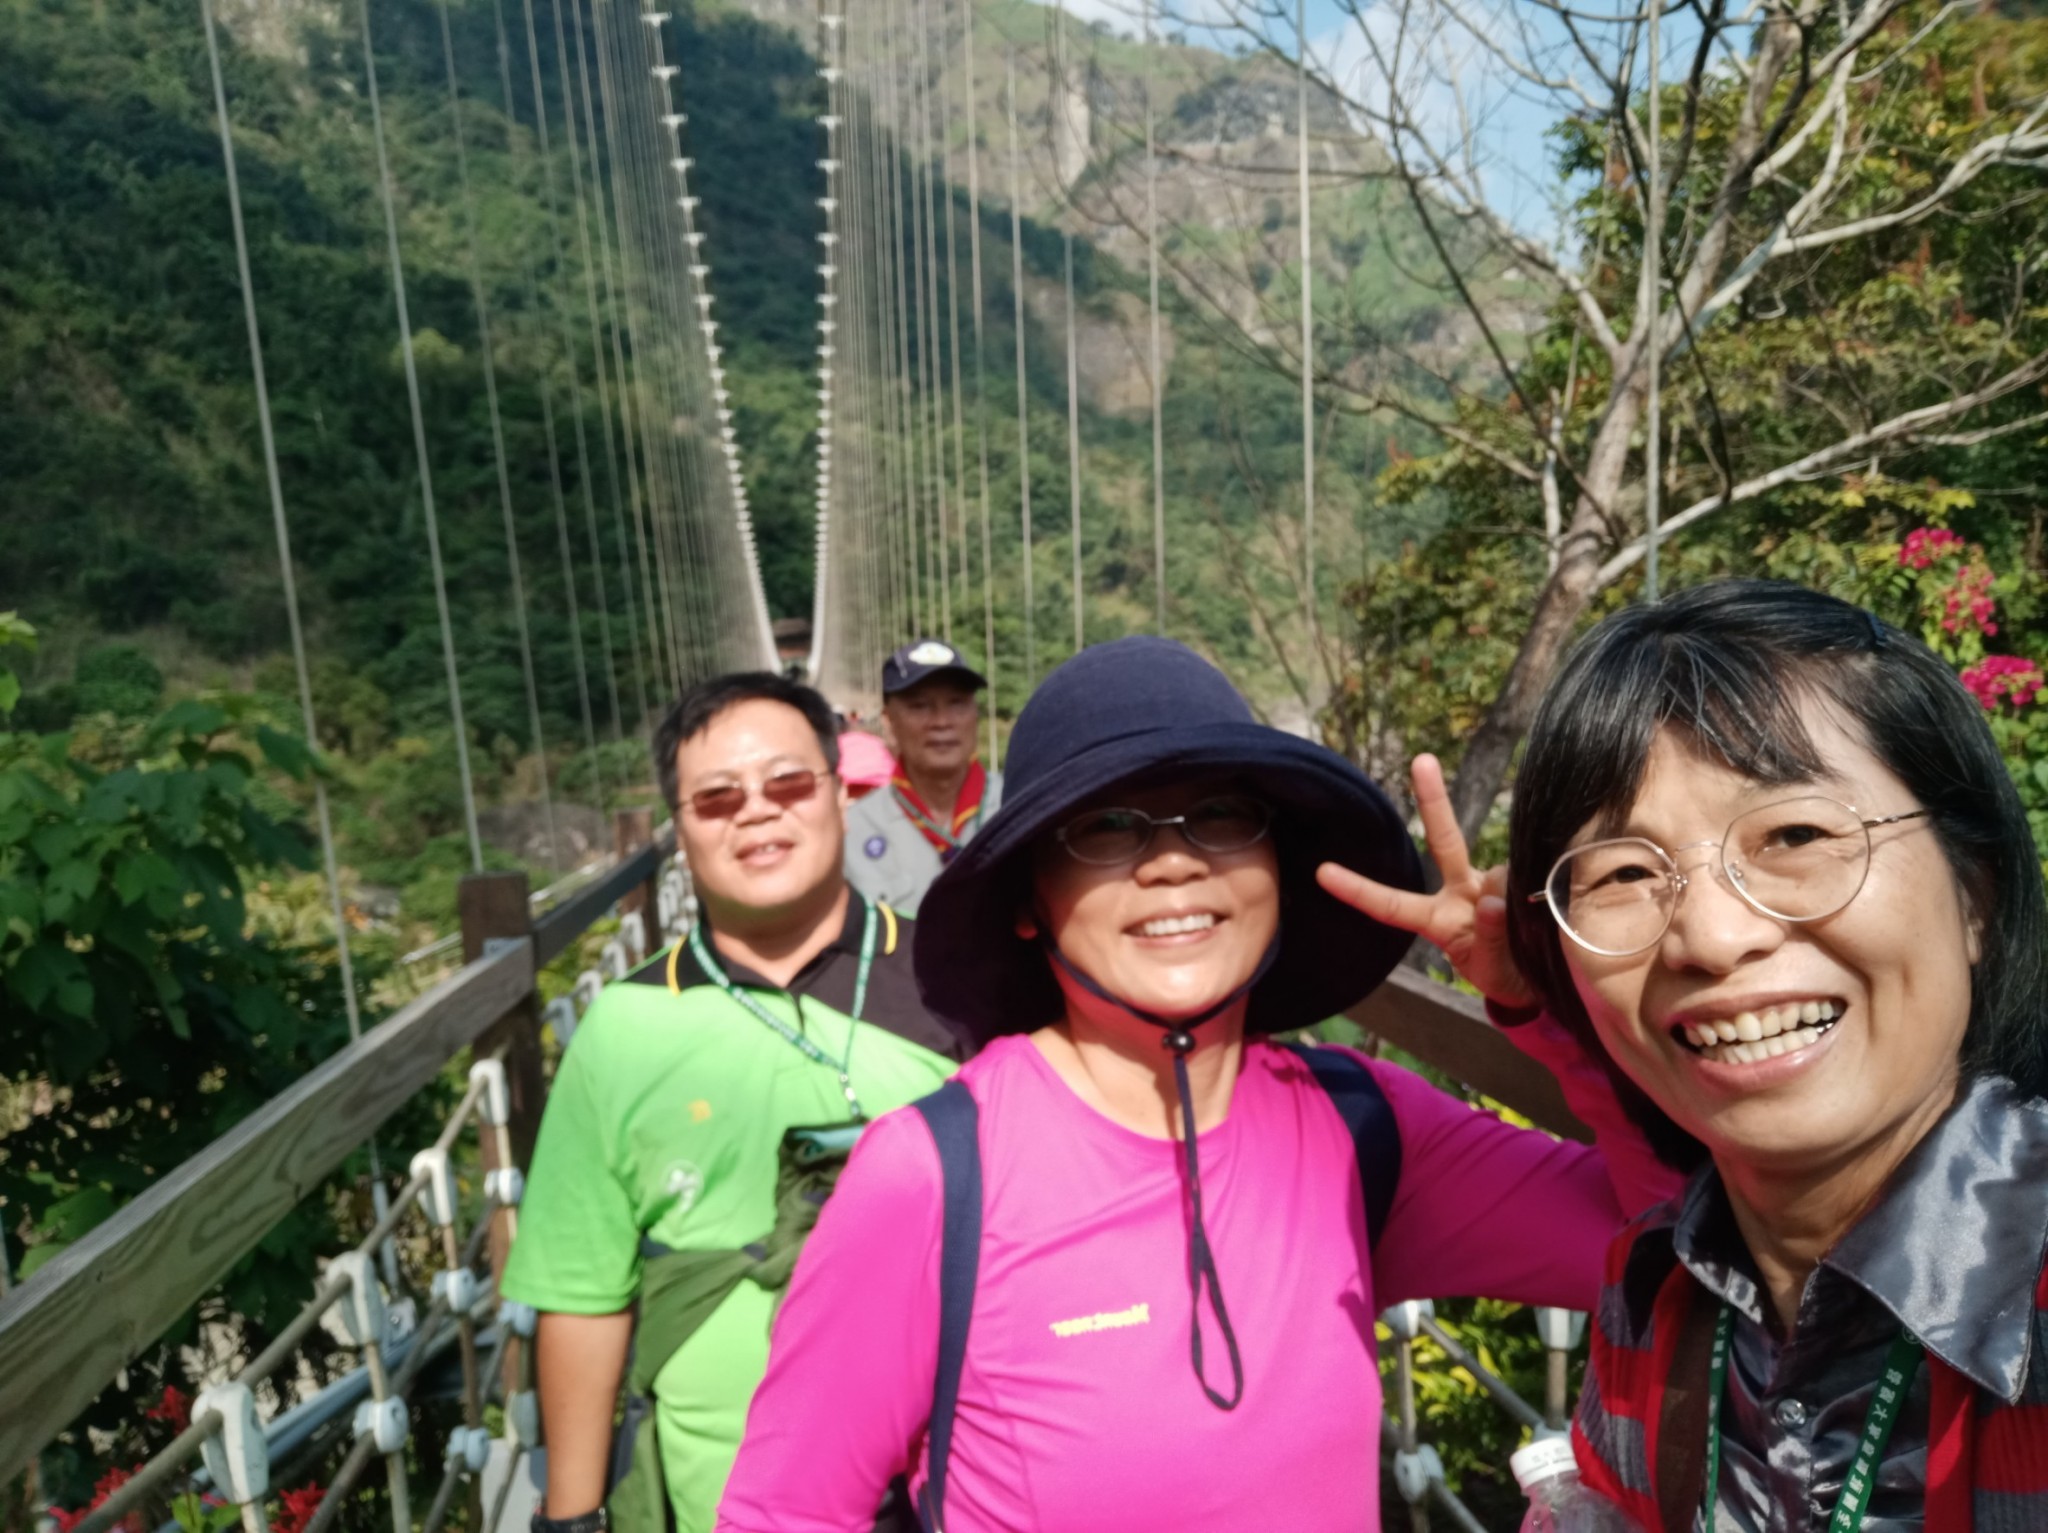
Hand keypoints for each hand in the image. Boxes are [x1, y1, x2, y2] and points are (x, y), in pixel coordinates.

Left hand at [1316, 753, 1538, 1010]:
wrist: (1536, 975)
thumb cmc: (1501, 974)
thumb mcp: (1490, 968)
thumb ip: (1487, 939)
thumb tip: (1491, 902)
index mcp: (1437, 918)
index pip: (1393, 905)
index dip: (1359, 890)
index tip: (1322, 873)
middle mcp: (1459, 891)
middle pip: (1445, 841)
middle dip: (1433, 800)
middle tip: (1421, 761)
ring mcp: (1490, 882)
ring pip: (1502, 872)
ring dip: (1517, 896)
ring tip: (1530, 931)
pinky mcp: (1521, 876)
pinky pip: (1529, 874)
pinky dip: (1540, 889)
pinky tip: (1544, 908)